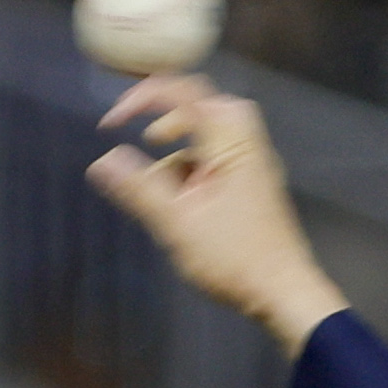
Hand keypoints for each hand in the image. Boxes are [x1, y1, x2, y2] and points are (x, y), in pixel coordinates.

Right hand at [85, 75, 350, 353]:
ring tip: (160, 184)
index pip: (185, 92)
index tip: (113, 122)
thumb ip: (139, 189)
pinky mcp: (254, 189)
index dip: (143, 96)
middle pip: (205, 106)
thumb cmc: (236, 260)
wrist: (286, 295)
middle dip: (169, 117)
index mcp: (231, 144)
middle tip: (149, 140)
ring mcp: (254, 168)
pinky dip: (195, 172)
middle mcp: (248, 147)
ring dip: (181, 151)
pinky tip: (182, 206)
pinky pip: (220, 162)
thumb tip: (101, 163)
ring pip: (212, 137)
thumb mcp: (178, 224)